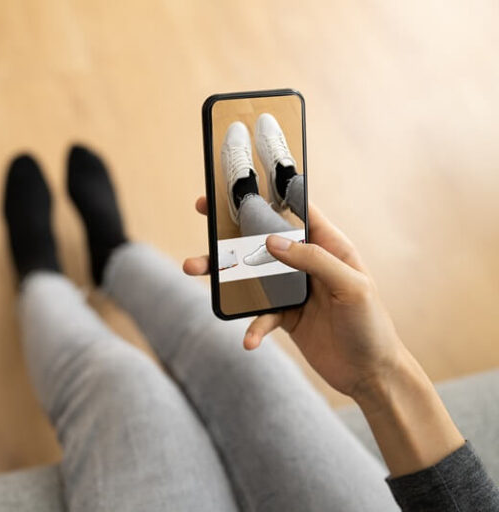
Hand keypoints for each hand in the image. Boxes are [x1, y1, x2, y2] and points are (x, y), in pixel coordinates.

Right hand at [184, 196, 405, 399]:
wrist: (371, 375)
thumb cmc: (372, 326)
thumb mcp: (352, 286)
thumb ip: (314, 260)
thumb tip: (271, 242)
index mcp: (329, 245)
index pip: (297, 210)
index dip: (270, 193)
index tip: (240, 182)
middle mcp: (307, 263)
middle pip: (263, 238)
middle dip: (232, 227)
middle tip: (204, 213)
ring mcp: (293, 290)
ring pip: (251, 274)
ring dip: (223, 274)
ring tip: (193, 269)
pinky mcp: (285, 316)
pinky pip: (259, 314)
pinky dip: (252, 326)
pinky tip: (250, 340)